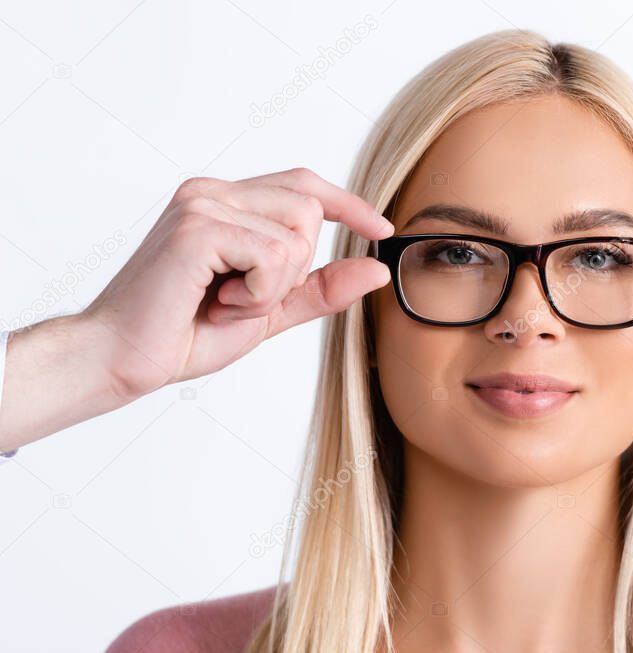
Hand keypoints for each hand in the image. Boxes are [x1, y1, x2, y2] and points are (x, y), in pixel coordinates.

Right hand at [83, 167, 393, 398]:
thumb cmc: (184, 332)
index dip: (347, 203)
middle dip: (295, 268)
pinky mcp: (198, 227)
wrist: (124, 358)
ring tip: (226, 301)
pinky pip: (273, 256)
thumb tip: (377, 269)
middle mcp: (212, 191)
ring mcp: (203, 203)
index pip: (303, 184)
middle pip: (308, 209)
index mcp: (225, 202)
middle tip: (246, 297)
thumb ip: (320, 288)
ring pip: (296, 236)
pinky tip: (216, 303)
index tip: (380, 229)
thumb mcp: (270, 309)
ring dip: (274, 287)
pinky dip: (258, 293)